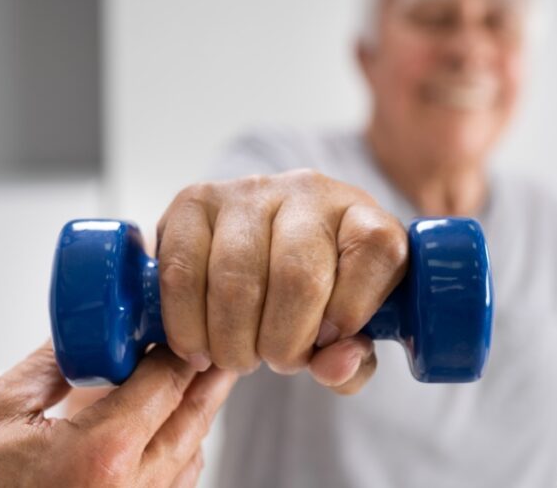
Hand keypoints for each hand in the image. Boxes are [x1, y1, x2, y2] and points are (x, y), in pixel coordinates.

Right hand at [0, 342, 235, 487]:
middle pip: (193, 420)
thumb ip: (48, 365)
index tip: (184, 323)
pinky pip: (171, 487)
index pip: (167, 383)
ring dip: (193, 417)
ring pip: (189, 458)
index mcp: (101, 455)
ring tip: (193, 382)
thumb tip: (80, 335)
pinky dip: (176, 453)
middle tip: (215, 348)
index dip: (181, 346)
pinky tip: (163, 430)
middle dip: (206, 378)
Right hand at [156, 169, 407, 393]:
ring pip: (235, 279)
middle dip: (283, 343)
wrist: (261, 257)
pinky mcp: (194, 201)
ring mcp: (248, 191)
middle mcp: (309, 191)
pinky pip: (181, 271)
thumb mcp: (349, 336)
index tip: (331, 340)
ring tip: (238, 356)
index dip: (353, 308)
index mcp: (363, 217)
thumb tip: (334, 364)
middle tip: (276, 361)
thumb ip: (352, 362)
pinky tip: (199, 346)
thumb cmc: (316, 301)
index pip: (375, 248)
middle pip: (298, 276)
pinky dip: (187, 324)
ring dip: (233, 342)